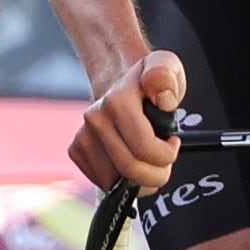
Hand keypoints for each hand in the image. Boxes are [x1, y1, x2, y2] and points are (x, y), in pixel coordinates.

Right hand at [71, 50, 182, 193]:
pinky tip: (129, 158)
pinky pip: (103, 182)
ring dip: (139, 180)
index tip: (172, 142)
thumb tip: (164, 99)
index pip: (145, 150)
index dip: (167, 155)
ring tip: (147, 157)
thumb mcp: (166, 67)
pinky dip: (121, 179)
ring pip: (115, 182)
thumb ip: (166, 77)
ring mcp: (83, 137)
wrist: (120, 82)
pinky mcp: (77, 151)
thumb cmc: (146, 81)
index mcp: (116, 101)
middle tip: (163, 159)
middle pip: (130, 170)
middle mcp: (95, 120)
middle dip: (156, 174)